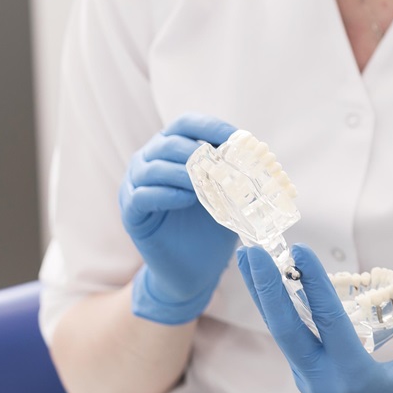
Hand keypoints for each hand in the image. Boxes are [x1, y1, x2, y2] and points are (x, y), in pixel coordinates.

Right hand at [119, 113, 238, 324]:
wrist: (194, 269)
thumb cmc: (210, 226)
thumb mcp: (227, 193)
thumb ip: (234, 172)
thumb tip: (261, 153)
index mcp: (172, 150)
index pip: (186, 124)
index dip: (211, 127)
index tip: (237, 139)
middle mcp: (148, 162)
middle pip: (168, 142)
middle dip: (198, 151)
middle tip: (222, 165)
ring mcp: (134, 187)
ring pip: (152, 168)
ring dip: (183, 173)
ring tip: (206, 185)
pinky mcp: (131, 215)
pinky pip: (142, 196)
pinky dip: (167, 194)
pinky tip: (188, 200)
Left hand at [238, 244, 392, 392]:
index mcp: (354, 375)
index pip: (327, 319)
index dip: (313, 282)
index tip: (300, 250)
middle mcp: (322, 378)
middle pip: (284, 328)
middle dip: (265, 287)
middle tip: (251, 251)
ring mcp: (308, 381)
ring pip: (280, 331)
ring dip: (264, 294)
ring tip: (249, 258)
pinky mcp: (305, 380)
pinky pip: (290, 338)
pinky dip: (278, 309)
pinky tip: (273, 285)